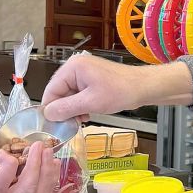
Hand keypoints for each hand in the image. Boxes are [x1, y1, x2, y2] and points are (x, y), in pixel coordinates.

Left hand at [0, 143, 60, 192]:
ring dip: (33, 164)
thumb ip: (18, 170)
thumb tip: (40, 157)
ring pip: (27, 188)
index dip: (51, 175)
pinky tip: (0, 154)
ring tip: (32, 146)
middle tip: (44, 147)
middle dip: (45, 167)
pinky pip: (7, 180)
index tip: (54, 156)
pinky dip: (8, 163)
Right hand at [42, 54, 192, 121]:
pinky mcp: (92, 80)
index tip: (55, 124)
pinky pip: (79, 94)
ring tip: (83, 118)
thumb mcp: (90, 103)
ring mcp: (84, 73)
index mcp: (72, 68)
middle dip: (65, 110)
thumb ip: (66, 108)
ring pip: (69, 96)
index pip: (51, 91)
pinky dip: (81, 105)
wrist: (144, 88)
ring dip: (73, 109)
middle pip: (59, 93)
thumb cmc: (121, 92)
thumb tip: (48, 114)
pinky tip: (88, 113)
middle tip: (73, 123)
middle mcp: (76, 67)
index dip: (51, 109)